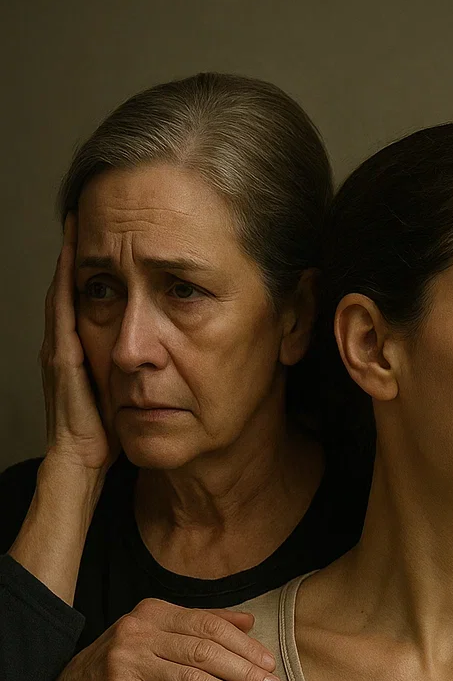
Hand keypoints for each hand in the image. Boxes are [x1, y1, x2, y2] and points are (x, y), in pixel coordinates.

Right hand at [39, 599, 281, 680]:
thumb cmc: (127, 664)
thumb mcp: (158, 634)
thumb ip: (201, 625)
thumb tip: (249, 623)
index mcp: (153, 612)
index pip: (209, 625)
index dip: (244, 646)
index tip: (270, 665)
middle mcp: (138, 632)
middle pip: (205, 652)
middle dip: (245, 673)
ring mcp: (127, 663)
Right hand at [40, 214, 114, 479]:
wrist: (81, 466)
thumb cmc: (105, 439)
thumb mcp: (124, 398)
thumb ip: (137, 374)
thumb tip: (164, 360)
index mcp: (80, 354)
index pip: (88, 302)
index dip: (96, 270)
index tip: (109, 240)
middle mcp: (65, 346)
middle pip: (72, 288)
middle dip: (79, 253)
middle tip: (89, 214)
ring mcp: (60, 349)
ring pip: (64, 291)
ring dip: (70, 257)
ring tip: (78, 223)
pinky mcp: (62, 358)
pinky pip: (63, 309)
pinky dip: (67, 280)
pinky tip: (74, 256)